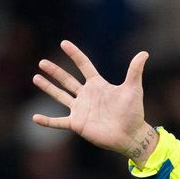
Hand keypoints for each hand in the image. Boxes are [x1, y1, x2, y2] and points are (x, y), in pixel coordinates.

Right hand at [31, 41, 155, 161]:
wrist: (130, 135)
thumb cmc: (133, 112)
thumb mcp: (133, 89)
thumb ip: (135, 71)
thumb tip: (144, 53)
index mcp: (98, 85)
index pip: (84, 65)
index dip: (75, 54)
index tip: (64, 43)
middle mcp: (87, 96)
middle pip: (67, 80)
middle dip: (55, 71)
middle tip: (42, 62)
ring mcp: (80, 110)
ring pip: (60, 96)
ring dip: (48, 88)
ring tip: (36, 77)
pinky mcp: (77, 124)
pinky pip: (58, 122)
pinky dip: (47, 121)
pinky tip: (35, 118)